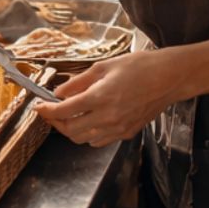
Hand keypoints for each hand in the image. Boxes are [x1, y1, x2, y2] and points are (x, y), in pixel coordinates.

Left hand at [34, 50, 184, 147]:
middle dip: (55, 122)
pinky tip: (88, 121)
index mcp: (99, 98)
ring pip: (83, 139)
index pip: (63, 111)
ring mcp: (118, 128)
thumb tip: (59, 92)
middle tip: (51, 112)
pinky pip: (99, 141)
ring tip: (68, 116)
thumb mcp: (105, 67)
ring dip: (70, 130)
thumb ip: (79, 82)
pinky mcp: (127, 133)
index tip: (39, 106)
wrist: (169, 78)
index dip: (46, 110)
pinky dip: (88, 135)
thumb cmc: (140, 66)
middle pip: (69, 130)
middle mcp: (107, 117)